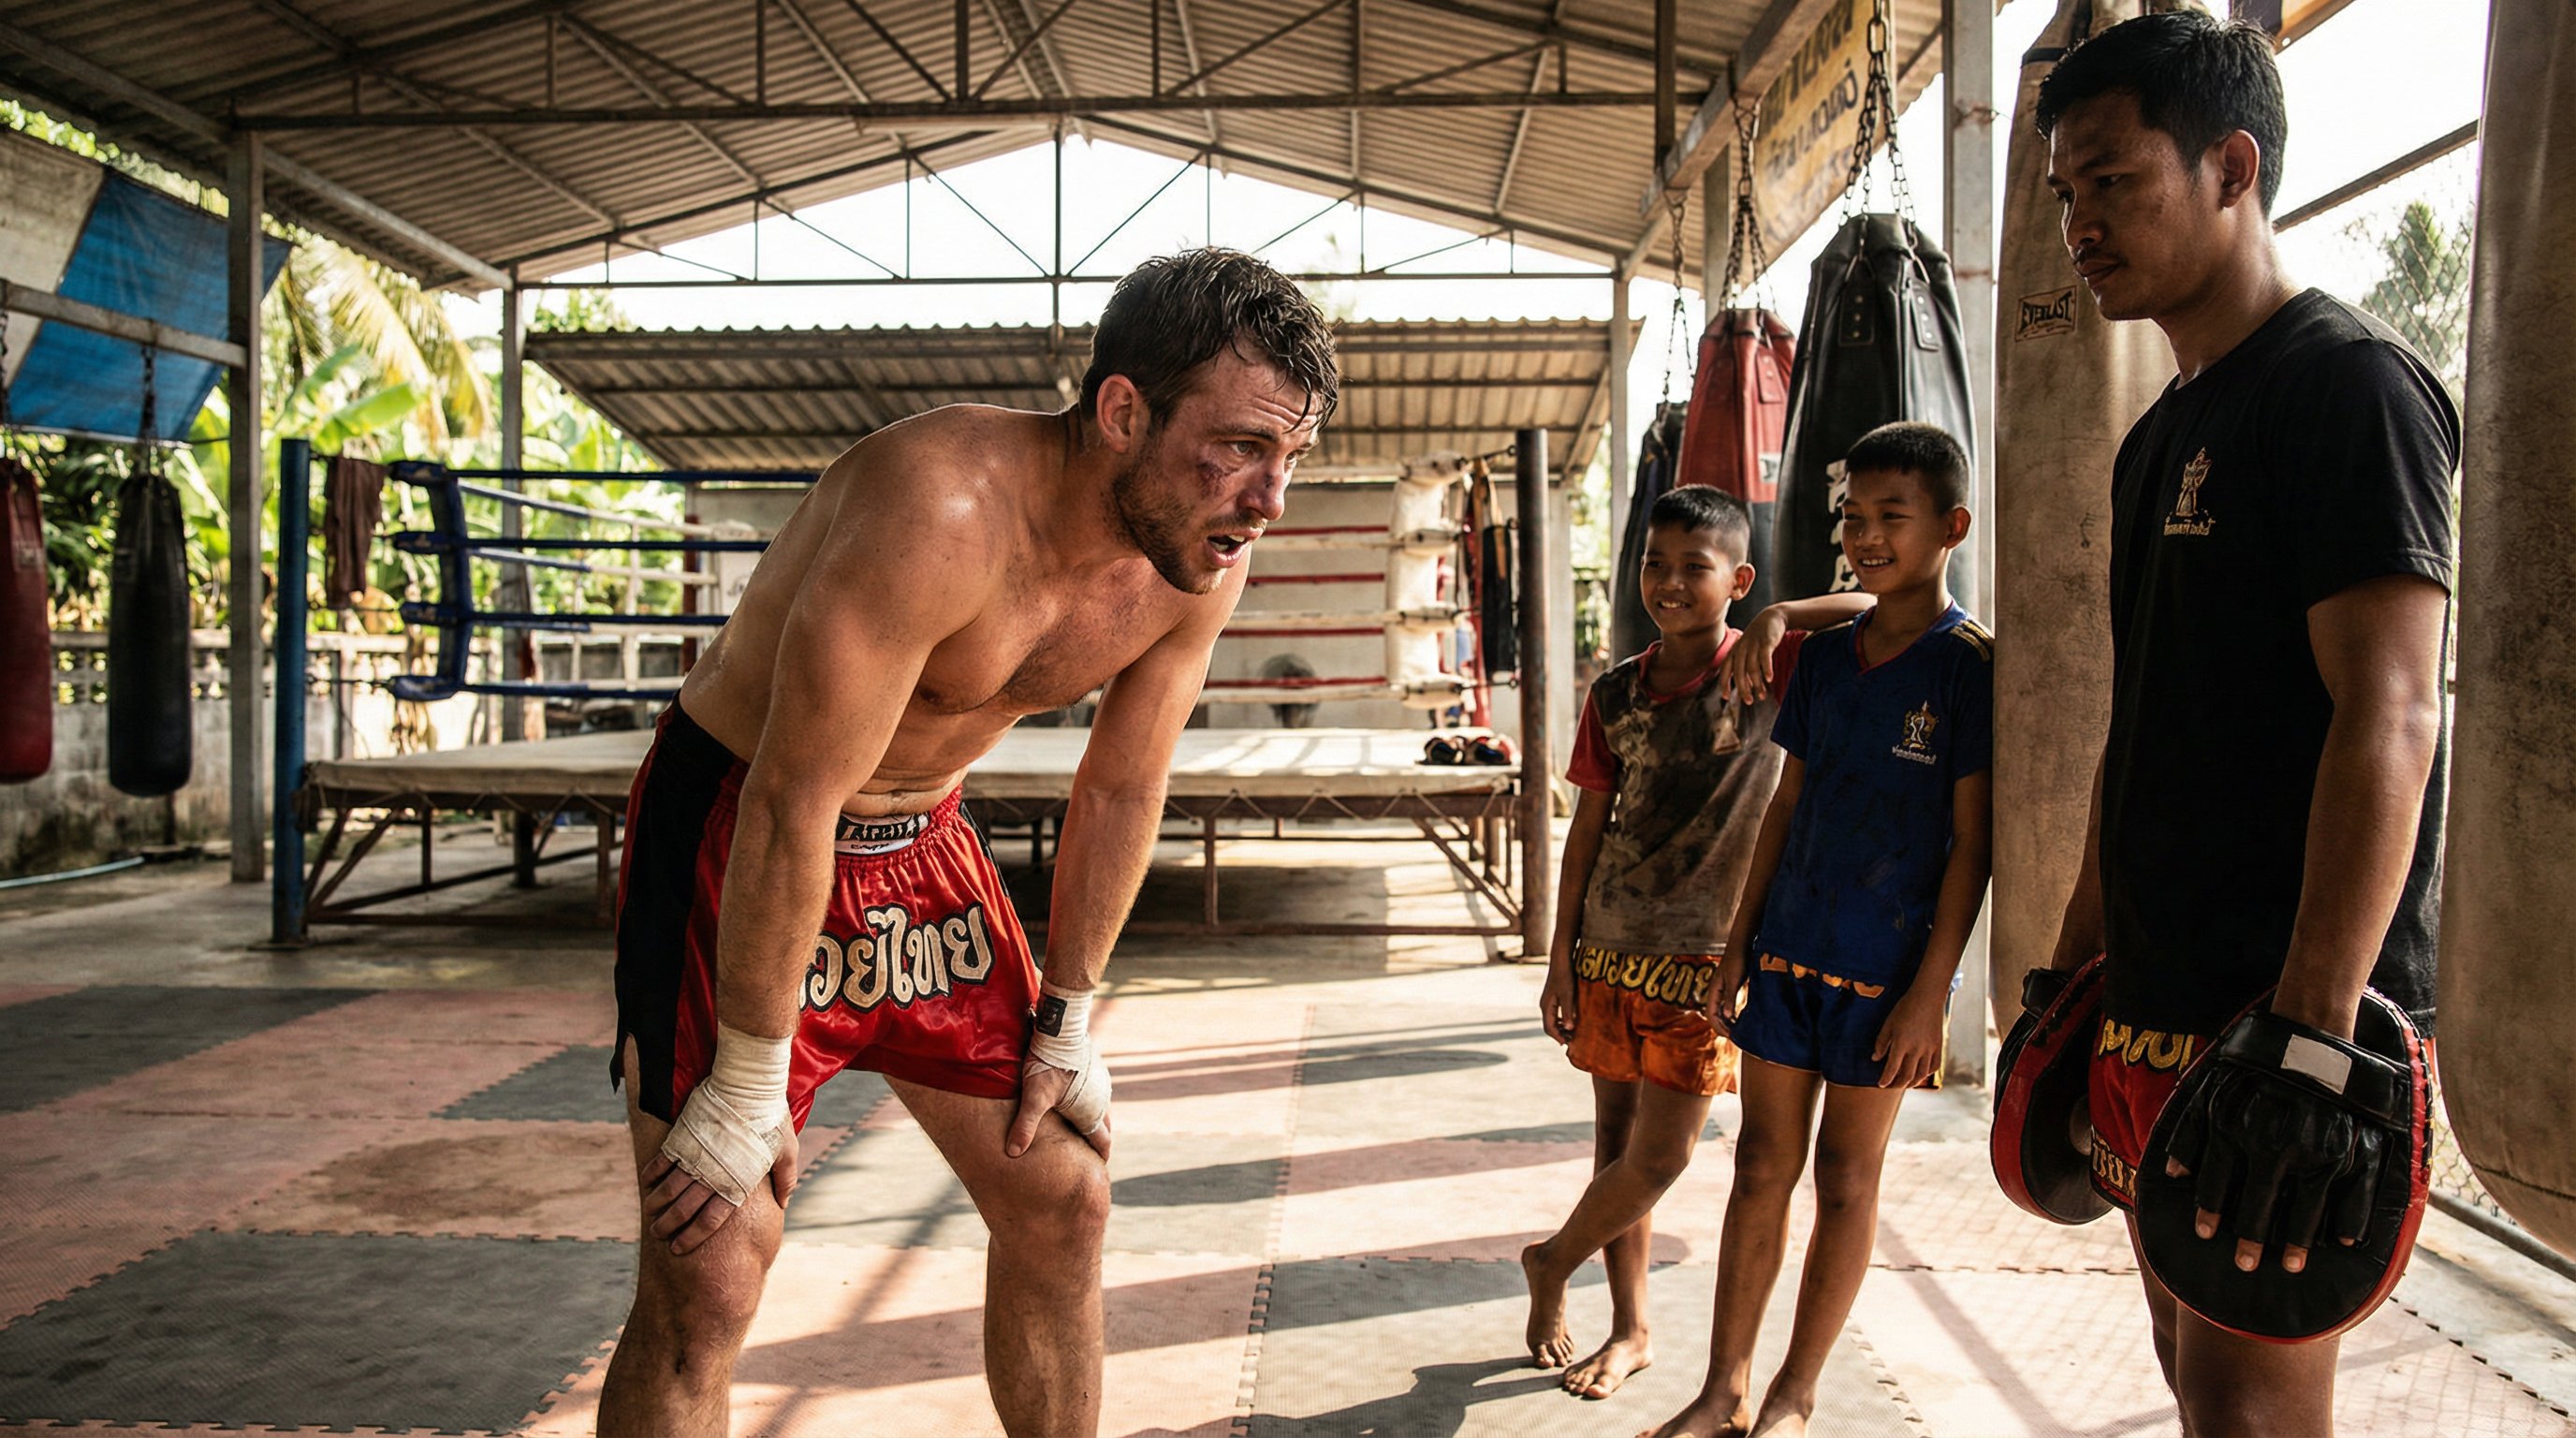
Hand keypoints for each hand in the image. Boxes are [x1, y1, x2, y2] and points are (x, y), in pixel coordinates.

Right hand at [642, 1126, 799, 1256]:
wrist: (749, 1085)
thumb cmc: (772, 1119)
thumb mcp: (786, 1152)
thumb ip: (784, 1181)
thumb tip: (783, 1204)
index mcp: (736, 1182)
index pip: (711, 1220)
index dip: (693, 1236)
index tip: (681, 1249)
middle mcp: (712, 1174)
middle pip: (684, 1209)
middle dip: (669, 1226)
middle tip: (660, 1235)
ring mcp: (695, 1156)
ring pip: (668, 1189)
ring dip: (657, 1205)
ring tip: (651, 1216)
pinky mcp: (682, 1138)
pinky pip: (661, 1162)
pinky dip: (652, 1175)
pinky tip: (646, 1186)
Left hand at [1008, 1056, 1113, 1159]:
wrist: (1060, 1029)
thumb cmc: (1047, 1065)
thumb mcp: (1034, 1096)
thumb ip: (1025, 1126)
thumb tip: (1013, 1152)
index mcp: (1090, 1113)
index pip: (1102, 1142)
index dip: (1100, 1156)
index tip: (1098, 1166)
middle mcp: (1101, 1100)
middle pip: (1104, 1126)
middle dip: (1098, 1138)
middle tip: (1088, 1149)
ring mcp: (1101, 1083)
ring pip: (1101, 1107)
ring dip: (1094, 1118)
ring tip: (1080, 1125)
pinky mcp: (1097, 1068)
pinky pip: (1097, 1090)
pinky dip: (1090, 1100)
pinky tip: (1077, 1096)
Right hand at [1540, 966, 1577, 1044]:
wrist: (1561, 960)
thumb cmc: (1565, 977)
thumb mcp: (1568, 995)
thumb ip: (1568, 1012)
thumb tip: (1569, 1028)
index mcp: (1546, 1006)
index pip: (1549, 1028)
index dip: (1558, 1037)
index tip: (1567, 1044)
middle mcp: (1544, 1005)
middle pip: (1549, 1026)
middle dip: (1559, 1035)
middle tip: (1571, 1042)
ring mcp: (1548, 1002)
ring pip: (1552, 1020)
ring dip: (1561, 1029)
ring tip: (1572, 1034)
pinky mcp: (1553, 998)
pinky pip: (1555, 1014)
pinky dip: (1562, 1021)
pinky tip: (1571, 1021)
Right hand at [1709, 950, 1749, 1033]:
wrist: (1742, 944)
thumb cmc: (1738, 960)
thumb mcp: (1734, 980)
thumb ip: (1730, 998)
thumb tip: (1728, 1017)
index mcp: (1713, 991)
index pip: (1711, 1015)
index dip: (1719, 1028)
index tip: (1731, 1036)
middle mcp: (1715, 992)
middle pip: (1714, 1016)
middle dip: (1723, 1028)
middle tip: (1736, 1038)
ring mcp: (1722, 990)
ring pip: (1721, 1012)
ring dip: (1727, 1023)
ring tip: (1739, 1032)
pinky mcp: (1729, 987)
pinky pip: (1727, 1006)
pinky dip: (1732, 1015)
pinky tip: (1741, 1020)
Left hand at [1718, 606, 1789, 702]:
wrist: (1771, 617)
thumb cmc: (1758, 639)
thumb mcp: (1747, 650)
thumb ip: (1744, 667)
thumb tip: (1747, 688)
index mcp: (1734, 652)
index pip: (1725, 670)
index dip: (1724, 683)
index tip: (1725, 697)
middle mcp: (1741, 649)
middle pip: (1739, 672)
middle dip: (1742, 689)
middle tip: (1749, 701)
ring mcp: (1753, 645)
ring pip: (1752, 668)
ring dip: (1757, 684)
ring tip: (1761, 696)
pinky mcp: (1766, 642)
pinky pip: (1765, 658)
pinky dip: (1766, 669)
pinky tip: (1770, 679)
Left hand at [1873, 987, 1944, 1088]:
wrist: (1927, 998)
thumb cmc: (1904, 1008)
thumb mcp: (1888, 1024)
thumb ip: (1881, 1042)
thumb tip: (1875, 1059)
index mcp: (1902, 1044)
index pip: (1892, 1069)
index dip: (1886, 1079)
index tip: (1881, 1084)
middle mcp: (1917, 1050)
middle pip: (1907, 1075)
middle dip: (1898, 1084)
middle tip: (1891, 1086)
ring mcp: (1929, 1049)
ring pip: (1922, 1074)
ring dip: (1912, 1082)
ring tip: (1905, 1084)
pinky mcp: (1939, 1046)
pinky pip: (1934, 1066)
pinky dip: (1927, 1073)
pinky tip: (1921, 1074)